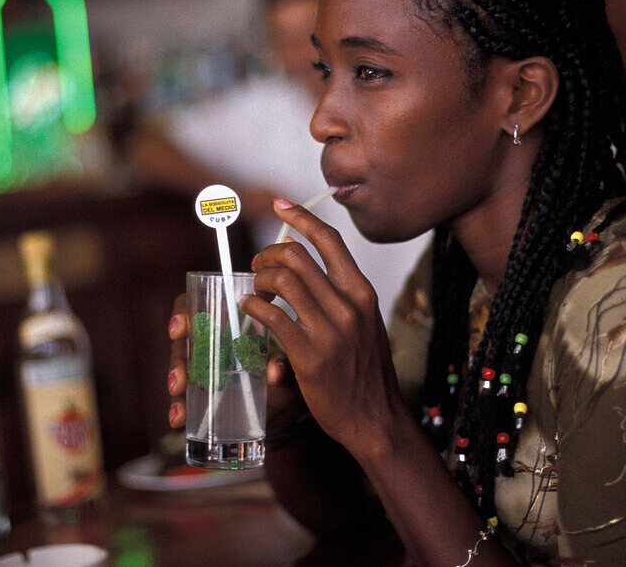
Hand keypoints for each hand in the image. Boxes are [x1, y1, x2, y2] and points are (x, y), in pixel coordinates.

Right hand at [166, 293, 308, 432]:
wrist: (282, 410)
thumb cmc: (283, 376)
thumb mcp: (285, 366)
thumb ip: (282, 363)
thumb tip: (275, 372)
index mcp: (229, 323)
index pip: (198, 308)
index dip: (182, 314)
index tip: (178, 330)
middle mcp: (210, 341)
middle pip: (183, 341)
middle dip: (176, 359)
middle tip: (179, 378)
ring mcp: (201, 366)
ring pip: (180, 368)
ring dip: (175, 383)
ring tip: (178, 399)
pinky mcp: (199, 392)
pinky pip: (183, 395)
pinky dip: (179, 406)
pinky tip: (178, 418)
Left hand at [241, 198, 405, 454]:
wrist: (375, 419)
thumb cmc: (366, 373)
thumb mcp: (365, 326)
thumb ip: (342, 299)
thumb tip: (310, 274)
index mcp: (363, 294)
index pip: (331, 242)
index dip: (302, 218)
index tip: (281, 206)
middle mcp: (349, 306)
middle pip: (299, 257)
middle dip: (269, 253)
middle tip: (257, 263)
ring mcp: (330, 331)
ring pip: (284, 281)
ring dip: (260, 279)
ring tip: (253, 289)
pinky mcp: (310, 356)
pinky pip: (274, 318)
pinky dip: (254, 306)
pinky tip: (249, 309)